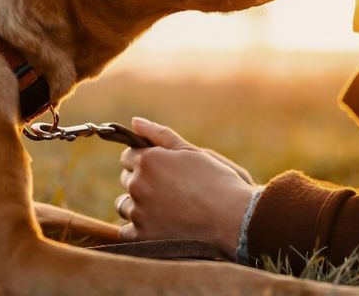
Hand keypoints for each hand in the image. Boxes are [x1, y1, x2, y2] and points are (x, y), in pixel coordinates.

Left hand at [116, 116, 257, 257]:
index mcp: (149, 160)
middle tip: (169, 189)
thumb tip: (135, 121)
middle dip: (141, 181)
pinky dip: (139, 229)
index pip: (128, 156)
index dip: (145, 160)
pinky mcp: (142, 236)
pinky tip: (158, 226)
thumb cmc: (216, 181)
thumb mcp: (191, 152)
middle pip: (126, 179)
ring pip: (124, 205)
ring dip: (137, 205)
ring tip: (165, 208)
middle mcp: (138, 184)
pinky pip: (127, 231)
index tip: (162, 169)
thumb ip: (160, 135)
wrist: (234, 219)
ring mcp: (139, 212)